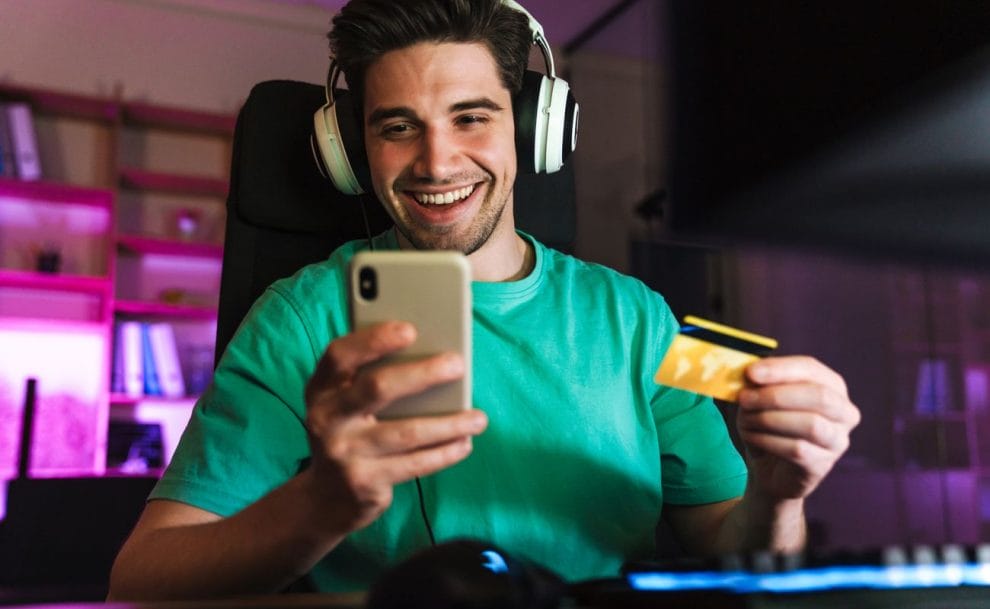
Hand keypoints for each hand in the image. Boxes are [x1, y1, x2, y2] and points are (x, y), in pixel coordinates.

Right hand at [302, 321, 486, 532]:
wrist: (328, 497)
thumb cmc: (351, 432)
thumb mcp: (347, 403)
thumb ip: (372, 378)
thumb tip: (432, 353)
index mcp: (321, 388)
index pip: (340, 355)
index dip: (373, 340)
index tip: (410, 330)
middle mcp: (325, 418)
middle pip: (376, 388)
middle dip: (422, 374)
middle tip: (457, 365)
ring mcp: (343, 452)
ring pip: (406, 432)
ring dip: (449, 423)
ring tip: (479, 418)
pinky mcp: (364, 481)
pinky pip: (414, 464)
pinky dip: (444, 453)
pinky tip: (464, 443)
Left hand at [736, 356, 860, 501]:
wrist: (770, 469)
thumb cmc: (768, 425)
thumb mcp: (760, 399)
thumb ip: (759, 384)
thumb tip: (749, 375)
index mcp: (831, 385)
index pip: (811, 369)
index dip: (781, 369)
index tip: (751, 373)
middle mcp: (844, 411)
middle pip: (819, 396)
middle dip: (776, 395)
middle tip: (744, 398)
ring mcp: (837, 440)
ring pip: (811, 425)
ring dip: (770, 419)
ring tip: (746, 420)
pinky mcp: (823, 464)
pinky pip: (798, 450)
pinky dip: (769, 441)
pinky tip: (752, 438)